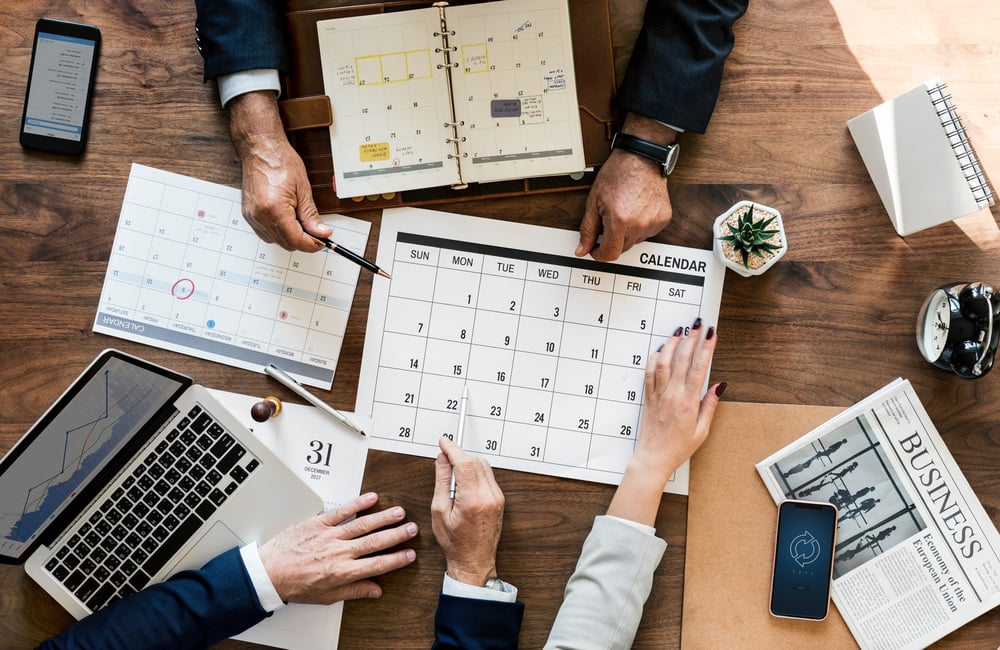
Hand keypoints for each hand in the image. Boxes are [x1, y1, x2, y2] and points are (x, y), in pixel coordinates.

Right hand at [227, 91, 331, 251]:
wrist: (260, 149)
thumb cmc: (280, 161)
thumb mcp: (303, 189)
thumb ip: (311, 215)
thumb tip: (321, 233)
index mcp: (274, 209)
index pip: (296, 240)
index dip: (312, 245)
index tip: (322, 242)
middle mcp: (260, 215)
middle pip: (285, 244)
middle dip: (303, 241)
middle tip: (316, 232)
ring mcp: (252, 216)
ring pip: (275, 241)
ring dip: (290, 237)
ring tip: (301, 222)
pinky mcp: (248, 215)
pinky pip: (265, 233)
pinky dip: (278, 232)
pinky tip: (287, 220)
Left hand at [258, 492, 417, 603]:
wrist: (269, 573)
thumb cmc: (295, 584)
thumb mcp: (327, 596)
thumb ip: (354, 591)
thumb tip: (375, 590)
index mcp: (342, 572)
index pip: (378, 564)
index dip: (397, 559)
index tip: (409, 554)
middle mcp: (339, 552)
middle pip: (375, 541)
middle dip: (397, 535)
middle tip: (412, 529)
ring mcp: (329, 536)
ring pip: (363, 525)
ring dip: (384, 518)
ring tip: (399, 513)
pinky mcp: (319, 524)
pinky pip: (342, 511)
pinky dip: (358, 504)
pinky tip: (371, 498)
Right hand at [431, 437, 504, 586]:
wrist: (474, 561)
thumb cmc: (455, 542)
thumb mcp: (439, 511)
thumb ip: (441, 481)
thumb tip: (442, 460)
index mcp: (473, 499)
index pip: (464, 462)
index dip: (452, 448)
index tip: (443, 442)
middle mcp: (489, 496)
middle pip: (475, 461)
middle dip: (459, 457)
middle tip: (444, 464)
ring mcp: (497, 497)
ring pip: (483, 466)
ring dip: (468, 465)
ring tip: (453, 480)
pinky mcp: (500, 499)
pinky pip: (488, 476)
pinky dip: (475, 473)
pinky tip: (464, 486)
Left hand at [576, 114, 677, 261]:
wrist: (641, 158)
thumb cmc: (618, 174)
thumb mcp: (594, 202)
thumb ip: (587, 229)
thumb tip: (582, 249)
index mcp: (620, 221)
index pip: (610, 254)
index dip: (599, 254)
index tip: (595, 248)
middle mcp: (639, 224)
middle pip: (622, 249)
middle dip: (612, 240)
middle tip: (608, 220)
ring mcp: (654, 222)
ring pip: (635, 241)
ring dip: (627, 233)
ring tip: (623, 211)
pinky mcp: (664, 219)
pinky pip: (648, 232)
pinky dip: (640, 226)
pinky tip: (636, 210)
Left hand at [607, 321, 724, 524]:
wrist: (653, 457)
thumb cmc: (679, 448)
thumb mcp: (702, 430)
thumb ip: (710, 405)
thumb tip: (720, 385)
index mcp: (688, 402)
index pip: (698, 368)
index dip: (706, 348)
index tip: (712, 334)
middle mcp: (671, 394)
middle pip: (681, 359)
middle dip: (691, 339)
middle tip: (698, 324)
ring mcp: (658, 394)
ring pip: (663, 362)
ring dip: (671, 344)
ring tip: (679, 331)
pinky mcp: (648, 396)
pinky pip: (650, 372)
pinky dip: (654, 358)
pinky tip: (660, 350)